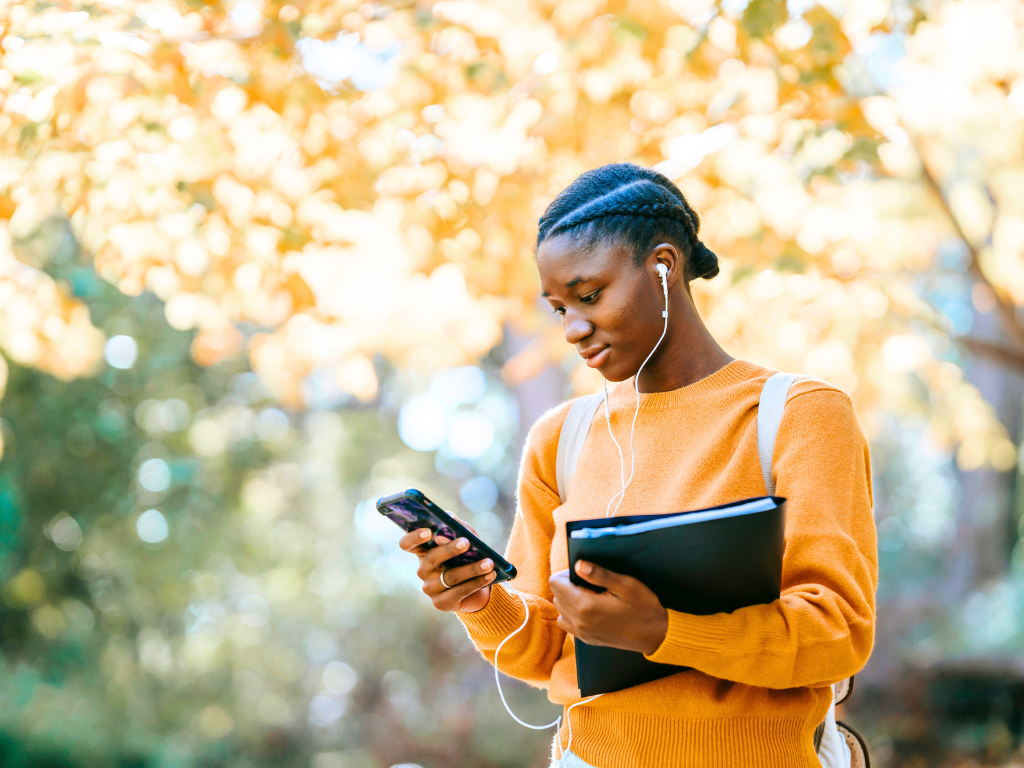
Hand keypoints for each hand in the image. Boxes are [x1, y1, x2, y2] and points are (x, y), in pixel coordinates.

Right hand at [398, 516, 494, 613]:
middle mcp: (422, 570)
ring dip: (472, 569)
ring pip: (450, 577)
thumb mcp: (465, 537)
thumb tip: (450, 517)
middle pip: (432, 558)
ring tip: (489, 562)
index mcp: (423, 551)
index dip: (414, 537)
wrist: (478, 585)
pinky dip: (477, 582)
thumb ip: (456, 526)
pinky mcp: (441, 603)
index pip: (407, 544)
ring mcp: (430, 588)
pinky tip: (490, 575)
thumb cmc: (467, 556)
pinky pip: (460, 591)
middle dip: (450, 549)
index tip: (429, 531)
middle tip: (467, 542)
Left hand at [549, 561, 668, 654]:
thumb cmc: (644, 607)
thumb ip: (599, 574)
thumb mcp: (625, 584)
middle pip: (556, 596)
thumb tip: (578, 565)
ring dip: (568, 600)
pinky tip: (590, 609)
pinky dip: (572, 614)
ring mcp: (582, 633)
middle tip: (589, 583)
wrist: (656, 635)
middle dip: (567, 586)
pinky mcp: (586, 640)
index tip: (583, 573)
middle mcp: (579, 622)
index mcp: (585, 606)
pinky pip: (568, 623)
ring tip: (589, 596)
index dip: (566, 573)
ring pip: (560, 610)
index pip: (555, 583)